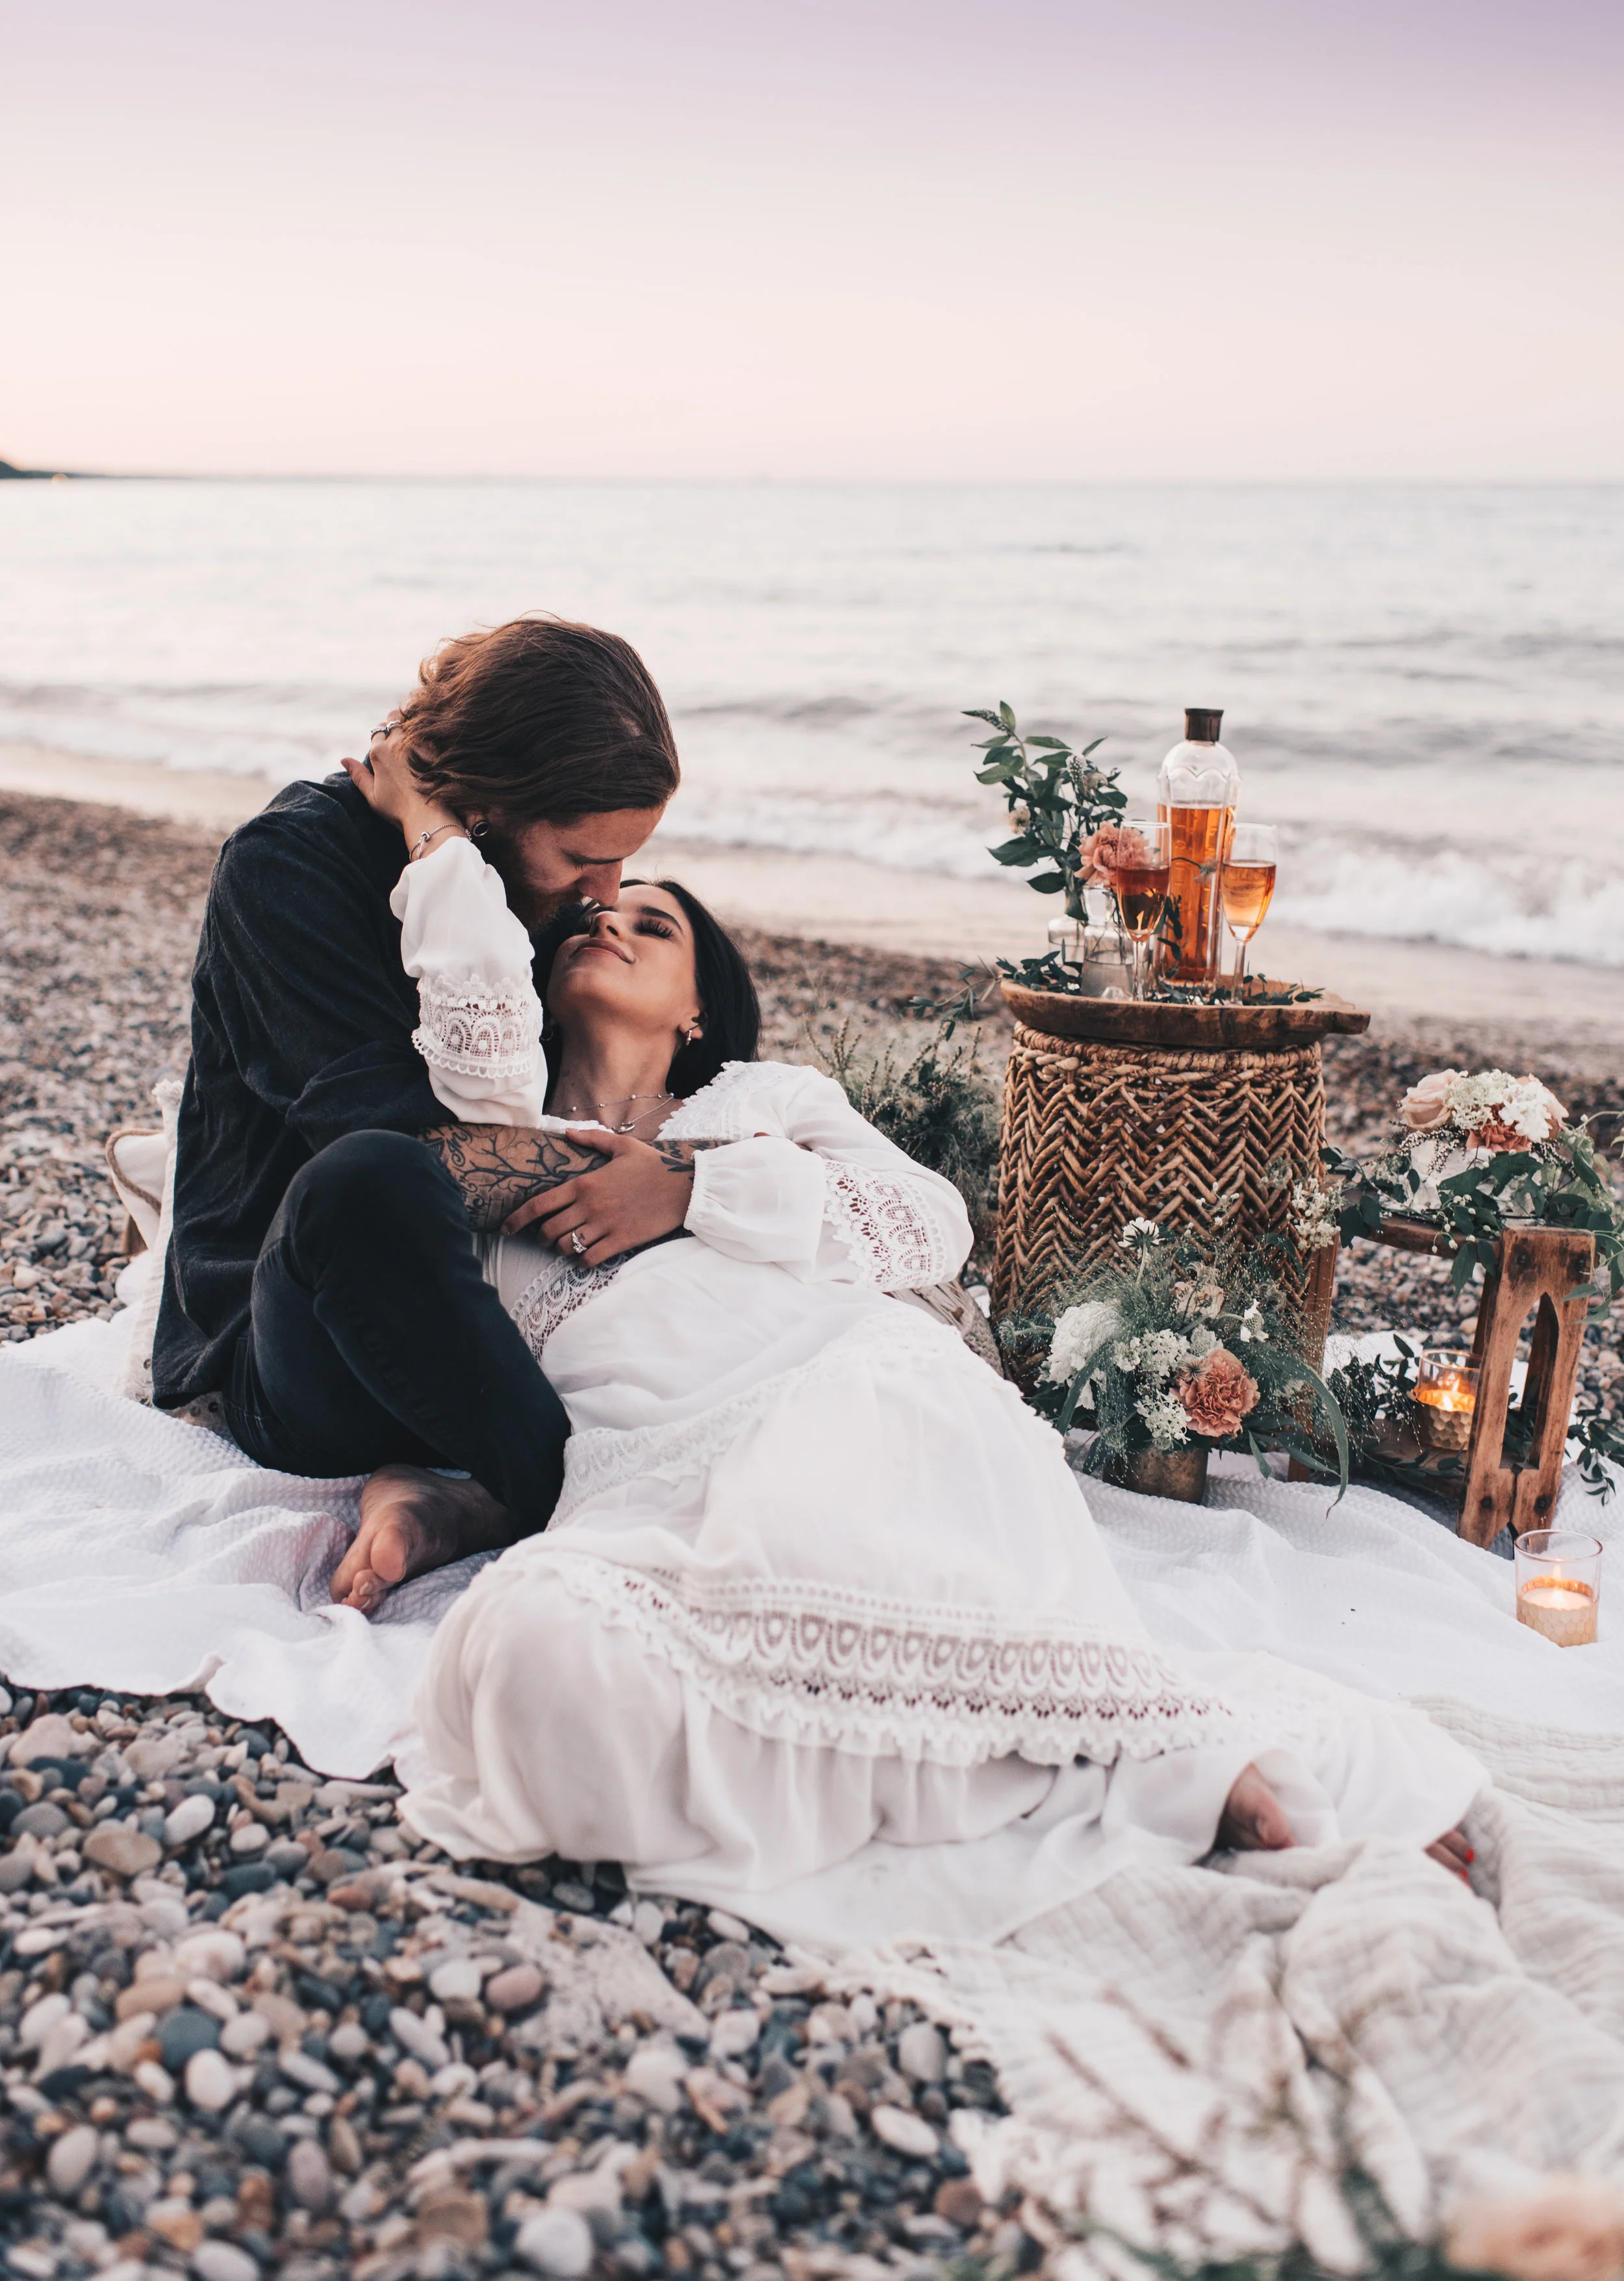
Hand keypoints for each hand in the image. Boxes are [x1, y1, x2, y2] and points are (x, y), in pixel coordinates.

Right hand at [340, 727, 462, 856]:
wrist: (427, 815)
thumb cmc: (398, 809)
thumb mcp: (372, 796)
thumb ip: (358, 775)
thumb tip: (344, 759)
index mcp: (378, 753)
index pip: (377, 731)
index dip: (381, 735)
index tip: (386, 742)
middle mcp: (395, 743)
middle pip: (392, 719)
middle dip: (394, 723)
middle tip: (400, 734)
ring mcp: (416, 743)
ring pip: (410, 720)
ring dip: (409, 723)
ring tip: (413, 734)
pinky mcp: (433, 746)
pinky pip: (428, 729)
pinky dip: (425, 730)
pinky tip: (428, 739)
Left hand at [503, 1127, 696, 1262]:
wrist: (683, 1188)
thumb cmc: (653, 1165)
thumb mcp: (622, 1145)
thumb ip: (592, 1139)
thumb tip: (567, 1133)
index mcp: (584, 1183)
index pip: (540, 1205)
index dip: (517, 1219)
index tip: (506, 1229)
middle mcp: (589, 1206)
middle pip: (548, 1230)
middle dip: (541, 1238)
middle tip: (546, 1238)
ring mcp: (604, 1226)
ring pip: (566, 1247)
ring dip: (561, 1249)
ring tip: (567, 1245)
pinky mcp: (620, 1241)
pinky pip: (589, 1259)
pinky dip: (582, 1261)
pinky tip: (586, 1257)